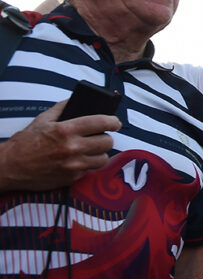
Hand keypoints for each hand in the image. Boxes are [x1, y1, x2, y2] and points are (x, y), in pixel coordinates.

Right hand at [0, 101, 119, 191]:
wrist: (9, 167)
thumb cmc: (25, 143)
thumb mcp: (43, 119)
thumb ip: (63, 107)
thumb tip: (78, 100)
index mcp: (66, 130)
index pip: (101, 122)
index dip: (113, 121)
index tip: (115, 122)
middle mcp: (72, 148)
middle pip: (107, 142)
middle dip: (106, 138)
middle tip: (100, 137)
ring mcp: (73, 165)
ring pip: (103, 158)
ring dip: (99, 153)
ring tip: (92, 150)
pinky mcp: (71, 178)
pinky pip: (91, 170)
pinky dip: (88, 165)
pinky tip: (80, 160)